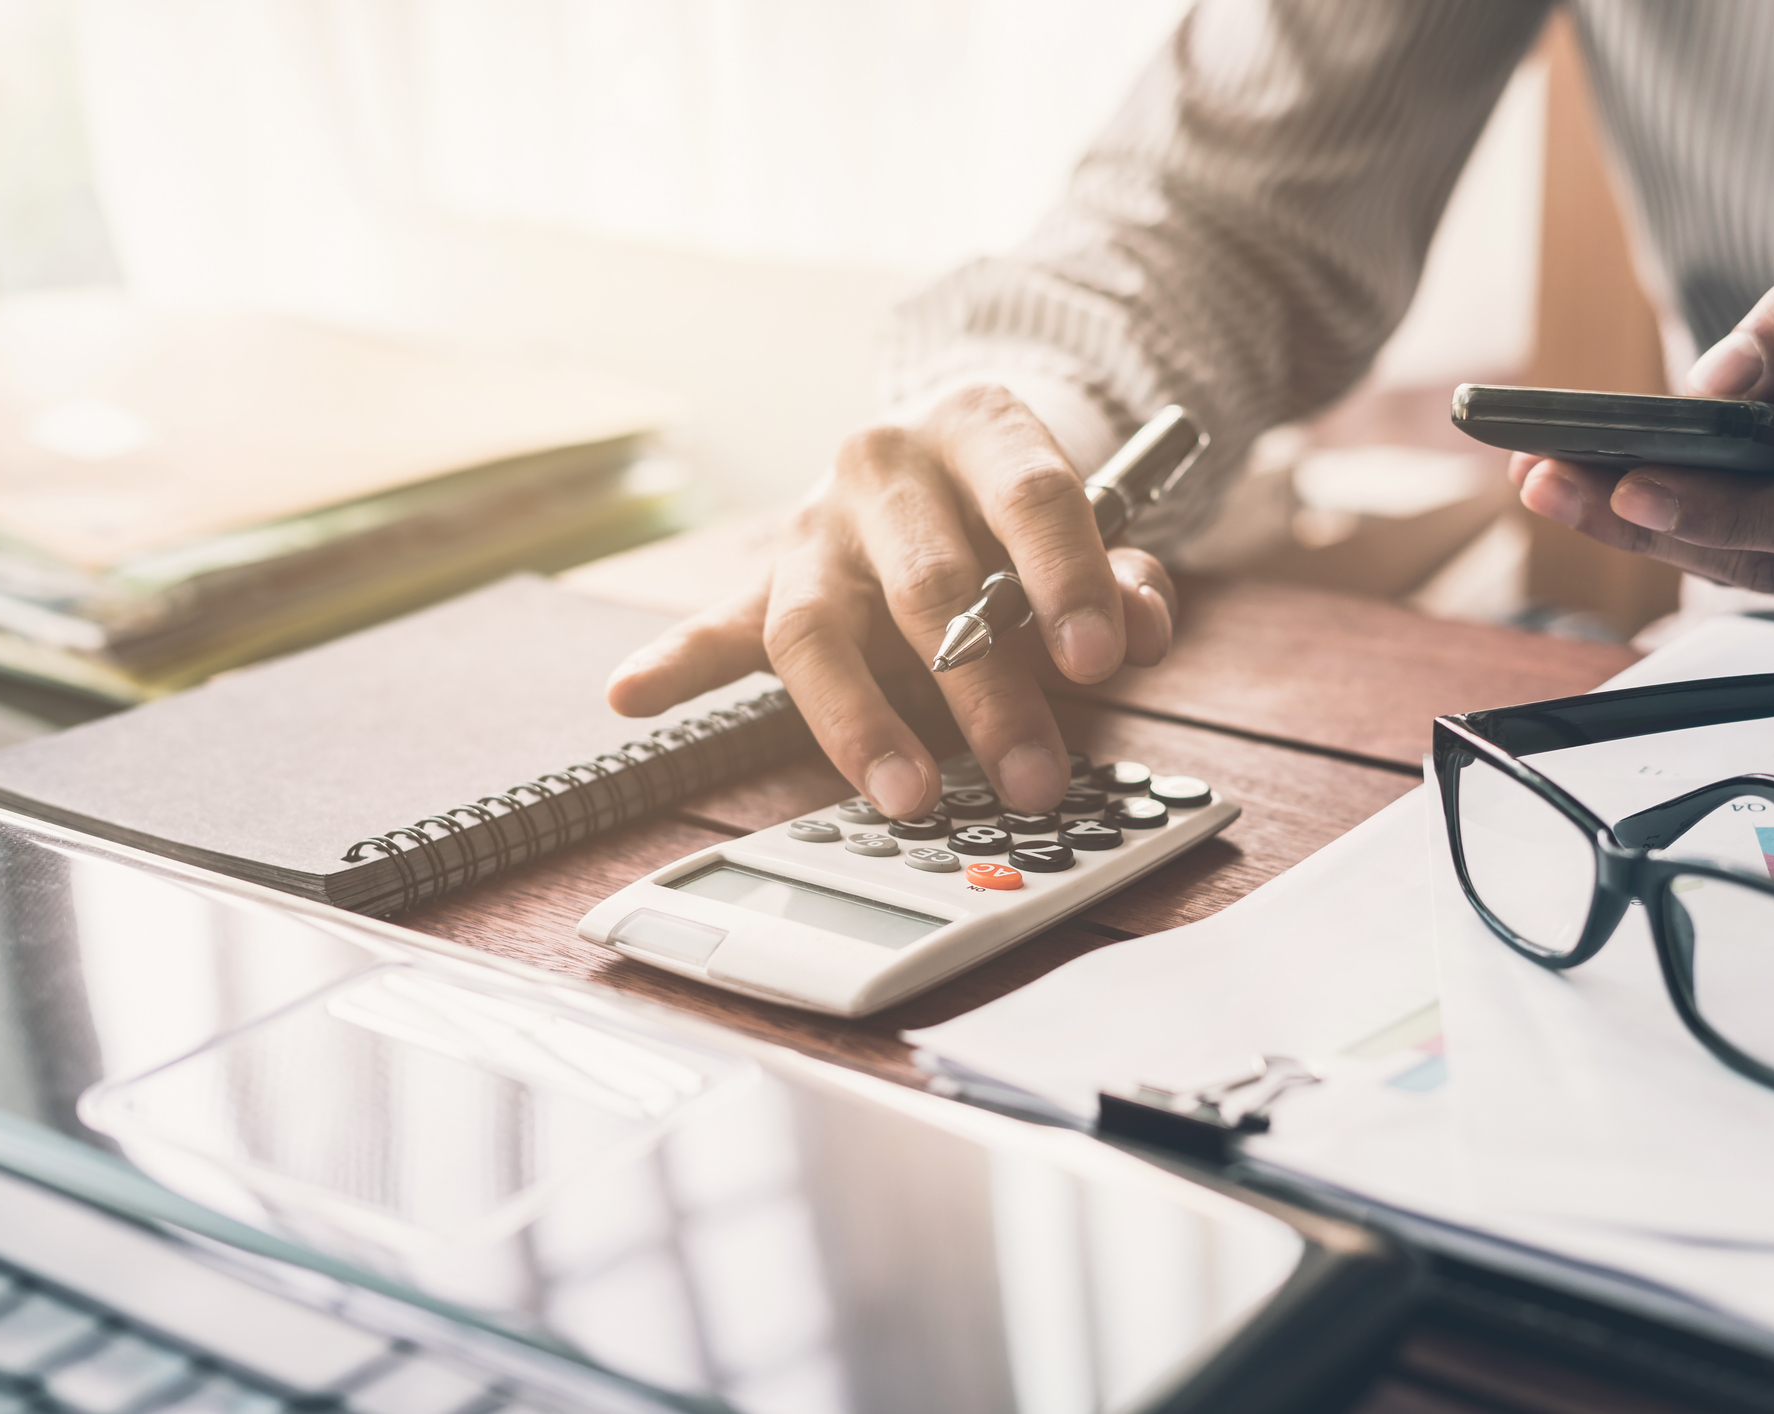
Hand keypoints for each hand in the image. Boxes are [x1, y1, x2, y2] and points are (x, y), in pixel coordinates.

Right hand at [604, 385, 1178, 818]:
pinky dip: (676, 663)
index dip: (1068, 578)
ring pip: (819, 624)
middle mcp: (884, 465)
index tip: (1099, 660)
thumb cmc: (1018, 513)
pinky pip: (718, 625)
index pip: (1030, 496)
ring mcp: (815, 525)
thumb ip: (1124, 580)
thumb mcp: (1091, 532)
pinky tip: (632, 693)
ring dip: (862, 721)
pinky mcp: (766, 579)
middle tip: (1031, 773)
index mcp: (978, 429)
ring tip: (907, 794)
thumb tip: (1141, 631)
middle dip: (985, 687)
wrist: (944, 455)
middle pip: (929, 580)